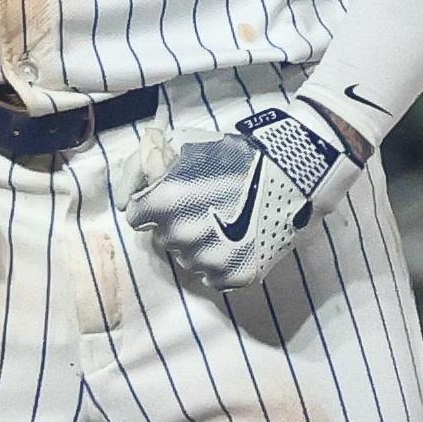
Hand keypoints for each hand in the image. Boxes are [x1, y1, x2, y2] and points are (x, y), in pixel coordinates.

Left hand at [123, 99, 367, 291]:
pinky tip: (235, 240)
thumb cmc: (239, 151)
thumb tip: (126, 193)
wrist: (295, 169)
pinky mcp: (236, 275)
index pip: (137, 216)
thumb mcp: (187, 145)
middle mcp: (181, 236)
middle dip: (177, 223)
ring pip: (188, 259)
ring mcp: (209, 260)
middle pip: (164, 238)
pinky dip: (220, 262)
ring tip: (223, 222)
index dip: (153, 205)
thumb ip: (149, 166)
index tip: (172, 198)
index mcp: (165, 203)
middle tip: (205, 206)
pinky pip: (212, 276)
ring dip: (198, 244)